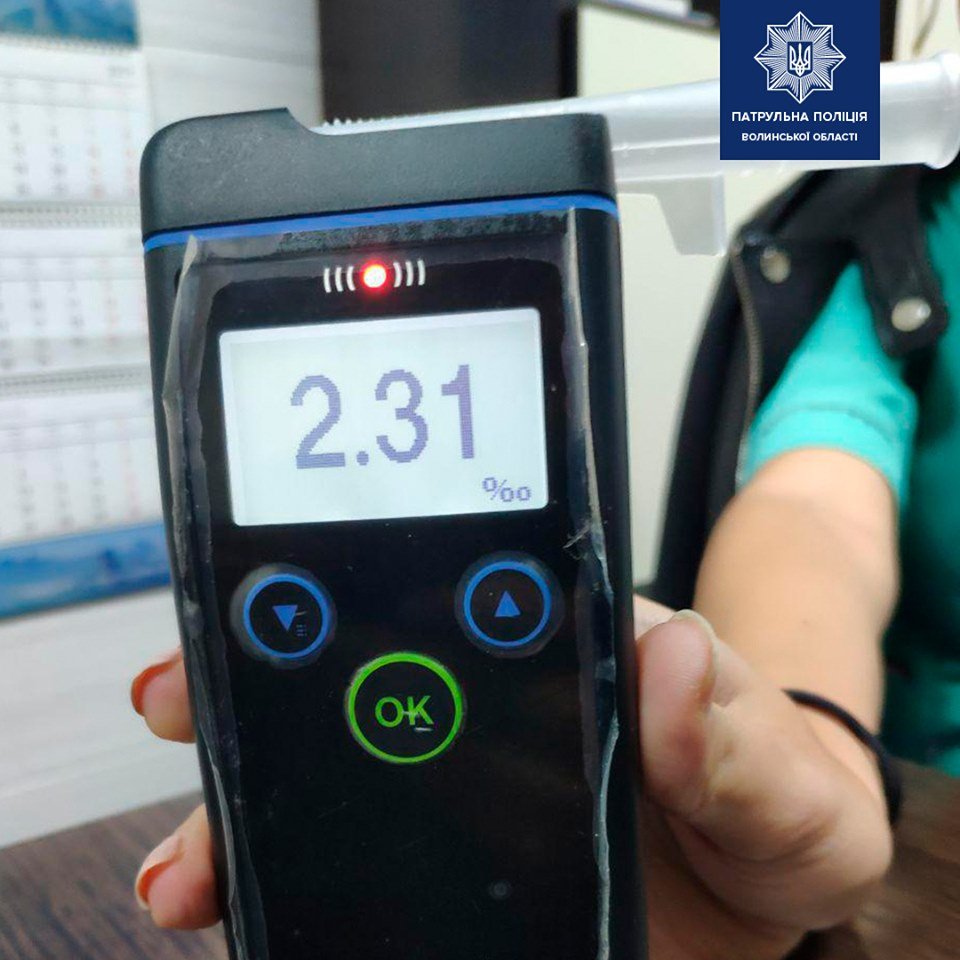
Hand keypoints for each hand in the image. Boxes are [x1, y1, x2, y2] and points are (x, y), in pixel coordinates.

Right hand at [130, 601, 892, 956]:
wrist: (765, 886)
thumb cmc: (781, 799)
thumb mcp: (789, 774)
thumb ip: (743, 730)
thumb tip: (670, 653)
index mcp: (571, 647)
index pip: (460, 591)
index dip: (366, 592)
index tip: (288, 605)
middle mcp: (502, 705)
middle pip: (362, 672)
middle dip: (257, 682)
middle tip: (180, 705)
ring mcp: (468, 784)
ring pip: (337, 765)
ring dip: (250, 797)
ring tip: (188, 859)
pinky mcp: (456, 865)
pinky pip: (357, 859)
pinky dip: (289, 875)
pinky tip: (241, 902)